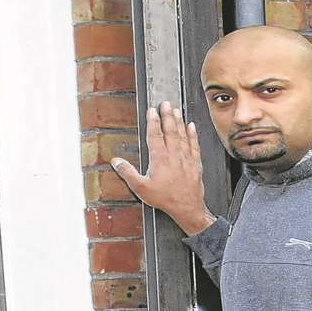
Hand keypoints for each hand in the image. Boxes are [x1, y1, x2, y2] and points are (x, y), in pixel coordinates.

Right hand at [111, 102, 214, 236]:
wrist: (187, 207)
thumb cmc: (164, 199)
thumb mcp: (141, 188)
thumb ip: (128, 173)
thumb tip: (116, 162)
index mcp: (159, 158)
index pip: (155, 135)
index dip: (153, 121)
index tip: (152, 110)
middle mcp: (174, 154)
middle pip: (170, 130)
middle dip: (167, 115)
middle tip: (165, 103)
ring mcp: (186, 158)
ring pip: (182, 135)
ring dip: (178, 121)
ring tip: (175, 110)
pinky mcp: (195, 163)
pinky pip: (194, 144)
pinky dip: (192, 134)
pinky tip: (191, 126)